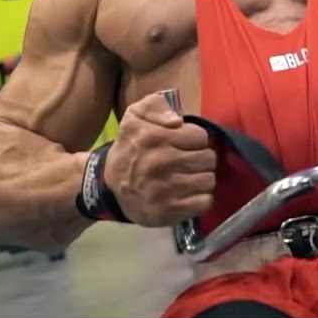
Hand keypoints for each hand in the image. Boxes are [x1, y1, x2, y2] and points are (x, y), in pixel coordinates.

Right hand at [103, 91, 216, 227]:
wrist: (109, 186)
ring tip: (190, 177)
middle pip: (208, 159)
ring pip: (209, 180)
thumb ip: (155, 106)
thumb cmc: (130, 148)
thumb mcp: (134, 116)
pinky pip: (204, 202)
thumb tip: (177, 120)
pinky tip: (189, 194)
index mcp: (153, 137)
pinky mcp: (168, 211)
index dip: (196, 140)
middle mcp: (159, 162)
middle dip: (201, 159)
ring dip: (202, 179)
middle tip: (190, 162)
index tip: (186, 145)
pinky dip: (201, 199)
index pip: (200, 137)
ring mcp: (164, 189)